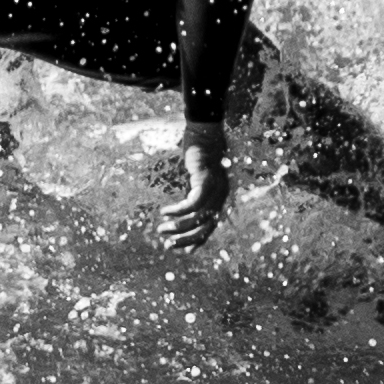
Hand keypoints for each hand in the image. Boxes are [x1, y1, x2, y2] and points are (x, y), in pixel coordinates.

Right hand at [160, 126, 234, 249]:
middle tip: (168, 245)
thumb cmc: (199, 156)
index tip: (183, 251)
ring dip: (178, 227)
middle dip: (186, 239)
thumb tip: (183, 212)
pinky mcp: (206, 179)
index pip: (210, 226)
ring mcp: (216, 187)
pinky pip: (192, 202)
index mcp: (220, 198)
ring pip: (198, 216)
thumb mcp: (196, 180)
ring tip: (162, 230)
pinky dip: (178, 211)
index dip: (197, 241)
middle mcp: (221, 195)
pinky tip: (165, 212)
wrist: (205, 132)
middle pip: (205, 226)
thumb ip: (194, 195)